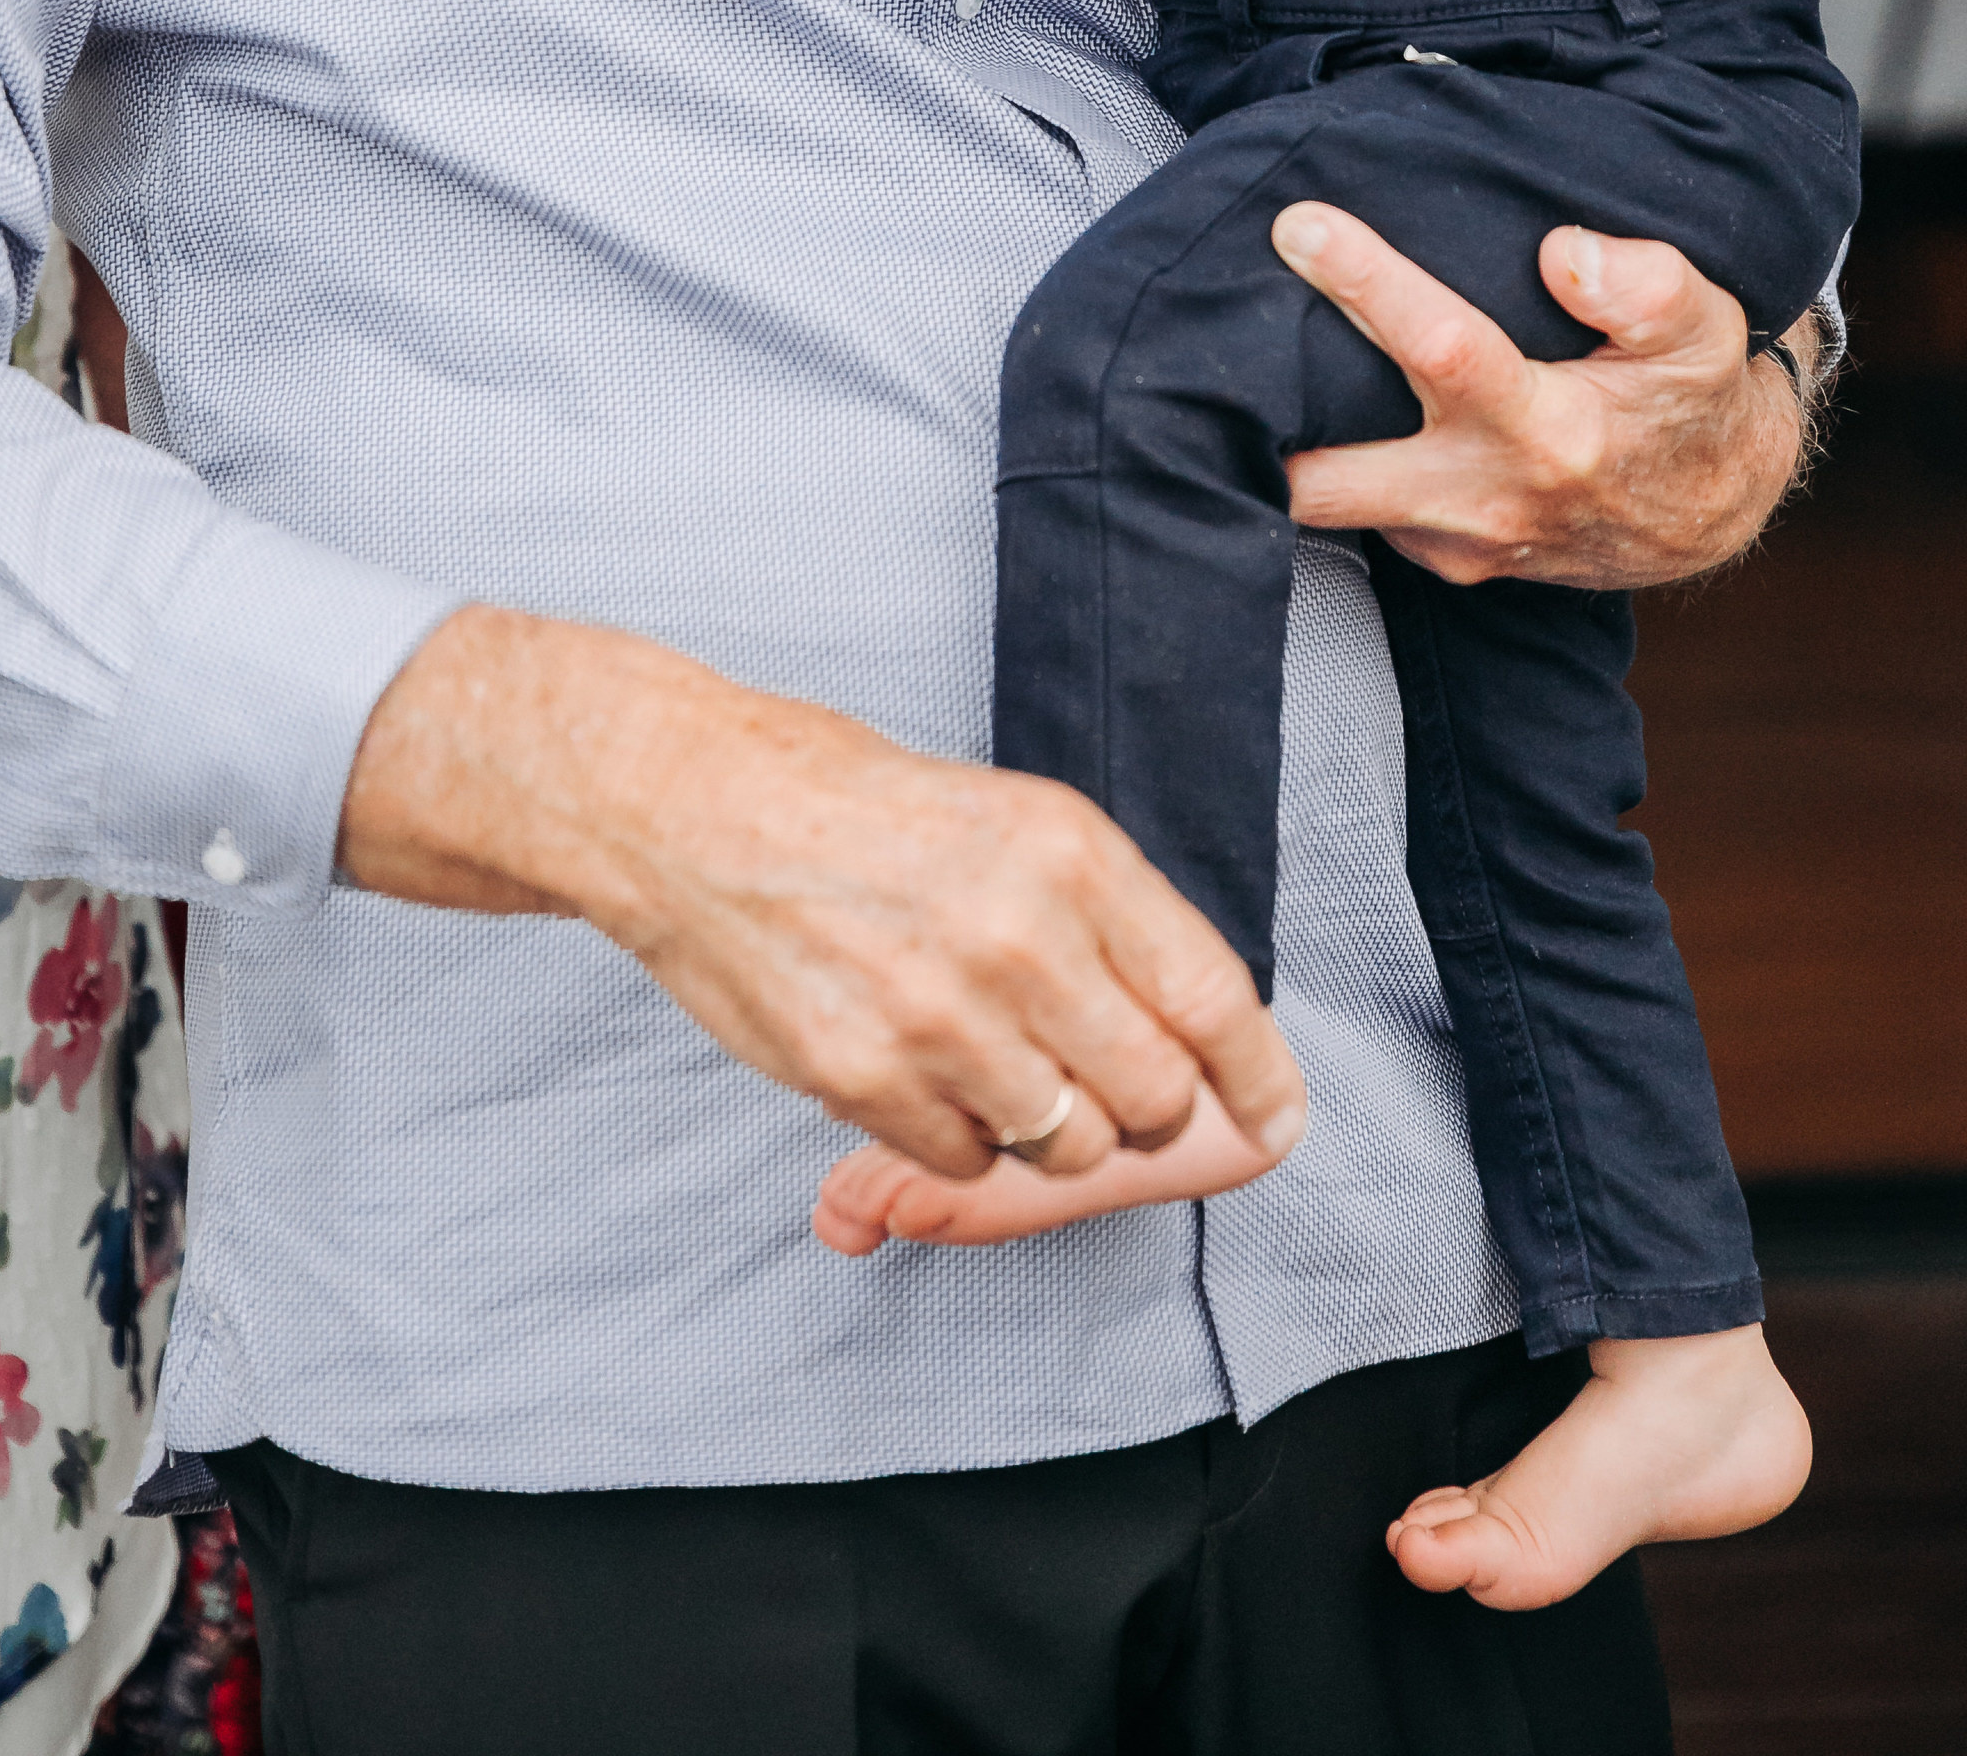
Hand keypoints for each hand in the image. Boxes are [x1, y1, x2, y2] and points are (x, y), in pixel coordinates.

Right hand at [337, 608, 1307, 1187]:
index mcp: (1072, 853)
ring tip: (986, 1058)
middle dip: (1139, 1108)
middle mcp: (1020, 935)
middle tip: (1093, 1079)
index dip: (1257, 1076)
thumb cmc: (857, 806)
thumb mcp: (1013, 821)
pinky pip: (962, 1161)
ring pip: (1062, 1146)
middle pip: (1152, 1096)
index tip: (1273, 1120)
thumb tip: (1193, 1033)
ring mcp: (939, 1015)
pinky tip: (914, 1064)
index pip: (1212, 996)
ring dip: (1042, 1127)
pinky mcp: (860, 1076)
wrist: (693, 804)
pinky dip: (953, 1136)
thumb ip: (1106, 920)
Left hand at [1272, 212, 1815, 588]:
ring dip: (1276, 445)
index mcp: (1550, 431)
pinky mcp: (1439, 559)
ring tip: (1223, 363)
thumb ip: (1646, 286)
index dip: (1364, 282)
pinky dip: (1320, 465)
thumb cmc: (1692, 399)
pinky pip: (1353, 516)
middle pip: (1333, 477)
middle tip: (1197, 330)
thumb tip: (1563, 253)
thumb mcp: (1703, 329)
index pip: (1441, 349)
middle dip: (1255, 418)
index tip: (1299, 224)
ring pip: (1329, 506)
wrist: (1709, 507)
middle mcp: (1488, 497)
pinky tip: (1301, 409)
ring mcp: (1455, 542)